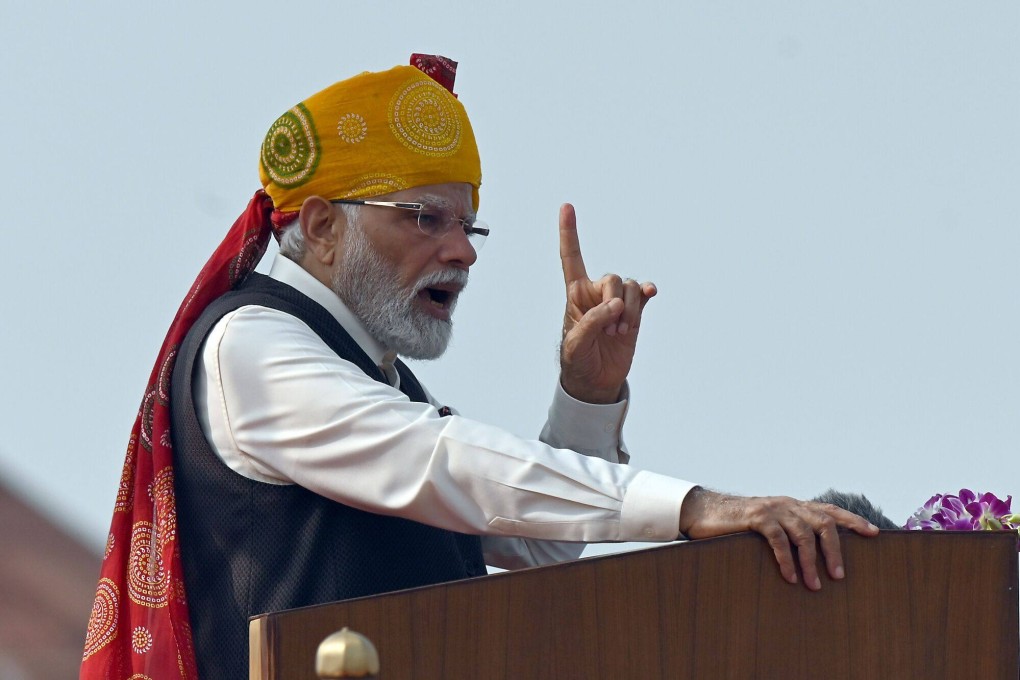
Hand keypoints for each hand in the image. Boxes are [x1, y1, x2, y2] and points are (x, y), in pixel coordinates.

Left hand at [558, 203, 656, 403]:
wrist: (596, 381)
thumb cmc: (578, 360)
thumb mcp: (574, 344)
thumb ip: (590, 322)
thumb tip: (615, 306)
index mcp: (575, 294)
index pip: (571, 257)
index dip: (569, 232)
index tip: (566, 206)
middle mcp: (597, 293)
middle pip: (612, 277)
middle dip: (614, 301)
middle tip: (610, 328)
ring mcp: (617, 302)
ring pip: (630, 287)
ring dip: (629, 311)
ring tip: (619, 334)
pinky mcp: (634, 313)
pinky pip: (643, 294)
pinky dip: (647, 292)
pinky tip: (651, 293)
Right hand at [678, 488, 879, 590]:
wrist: (704, 512)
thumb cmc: (738, 525)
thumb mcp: (769, 526)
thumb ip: (788, 532)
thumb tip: (813, 555)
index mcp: (794, 505)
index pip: (830, 511)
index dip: (853, 521)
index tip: (874, 534)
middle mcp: (788, 503)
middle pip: (824, 522)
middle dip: (835, 550)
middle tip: (838, 576)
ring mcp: (772, 508)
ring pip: (803, 533)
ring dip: (811, 561)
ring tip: (814, 585)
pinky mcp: (756, 517)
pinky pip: (778, 539)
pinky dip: (786, 559)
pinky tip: (790, 576)